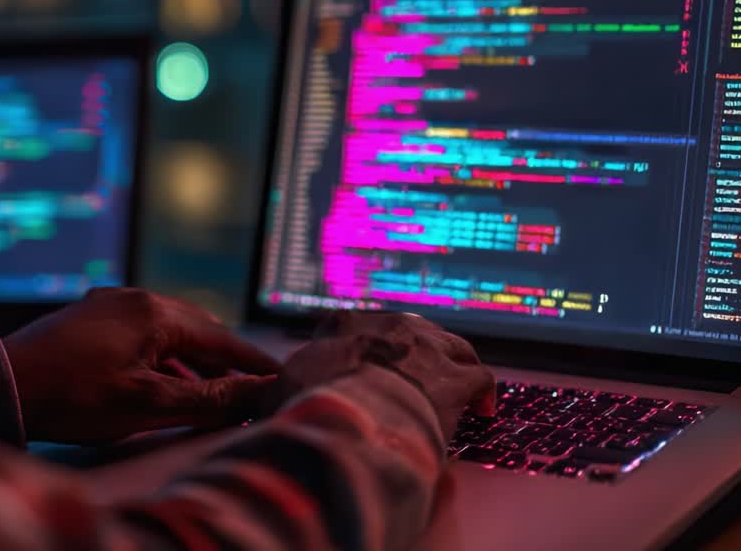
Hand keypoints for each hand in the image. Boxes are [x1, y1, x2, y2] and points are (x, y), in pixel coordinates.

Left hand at [2, 288, 280, 444]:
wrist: (2, 385)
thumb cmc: (74, 396)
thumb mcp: (148, 402)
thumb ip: (208, 396)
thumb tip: (258, 392)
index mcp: (154, 311)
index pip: (221, 338)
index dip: (252, 363)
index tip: (279, 378)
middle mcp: (133, 298)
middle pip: (196, 330)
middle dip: (224, 360)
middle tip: (250, 386)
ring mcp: (107, 305)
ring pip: (165, 332)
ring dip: (190, 361)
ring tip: (211, 390)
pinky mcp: (86, 319)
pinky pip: (139, 334)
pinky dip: (160, 357)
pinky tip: (162, 380)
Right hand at [269, 310, 495, 438]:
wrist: (350, 416)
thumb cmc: (310, 404)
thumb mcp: (279, 390)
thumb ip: (277, 388)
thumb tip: (257, 400)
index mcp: (343, 324)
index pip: (353, 326)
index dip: (359, 349)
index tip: (360, 367)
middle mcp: (388, 326)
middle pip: (410, 330)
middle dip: (414, 351)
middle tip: (416, 375)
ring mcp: (426, 348)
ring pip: (452, 344)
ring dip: (454, 363)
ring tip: (455, 384)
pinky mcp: (455, 376)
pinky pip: (479, 377)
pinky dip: (482, 392)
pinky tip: (482, 409)